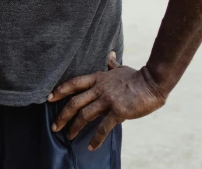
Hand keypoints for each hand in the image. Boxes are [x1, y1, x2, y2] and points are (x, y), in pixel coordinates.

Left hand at [48, 54, 166, 150]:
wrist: (152, 82)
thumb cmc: (136, 76)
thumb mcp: (121, 69)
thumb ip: (112, 64)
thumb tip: (110, 55)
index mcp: (98, 78)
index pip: (74, 83)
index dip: (60, 90)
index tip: (49, 97)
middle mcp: (100, 89)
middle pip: (75, 101)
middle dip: (62, 115)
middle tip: (54, 126)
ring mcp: (108, 100)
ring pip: (85, 115)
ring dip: (74, 127)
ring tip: (69, 137)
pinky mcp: (118, 111)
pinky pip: (103, 127)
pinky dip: (96, 138)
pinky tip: (91, 147)